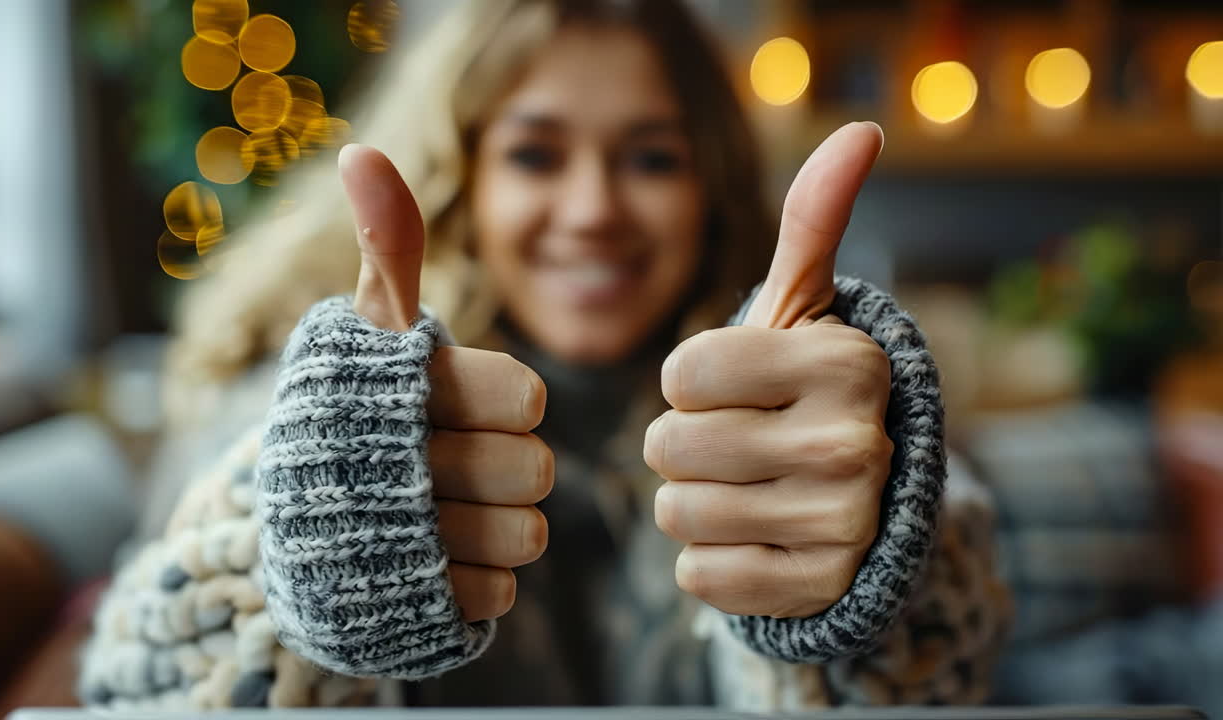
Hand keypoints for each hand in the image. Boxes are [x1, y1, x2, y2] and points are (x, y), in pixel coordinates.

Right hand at [340, 145, 551, 622]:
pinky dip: (477, 580)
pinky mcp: (416, 611)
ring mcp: (406, 550)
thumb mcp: (368, 334)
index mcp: (401, 391)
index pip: (525, 397)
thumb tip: (362, 153)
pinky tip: (433, 559)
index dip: (510, 402)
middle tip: (458, 461)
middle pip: (534, 471)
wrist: (294, 531)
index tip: (473, 403)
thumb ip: (385, 250)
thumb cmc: (352, 412)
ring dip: (499, 525)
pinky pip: (500, 596)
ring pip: (525, 537)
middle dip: (507, 466)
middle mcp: (400, 470)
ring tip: (446, 510)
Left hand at [645, 122, 892, 617]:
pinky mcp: (818, 590)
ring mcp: (843, 525)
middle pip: (669, 444)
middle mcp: (855, 444)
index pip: (681, 374)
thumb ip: (815, 221)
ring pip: (676, 512)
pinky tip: (755, 536)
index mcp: (846, 363)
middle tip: (737, 440)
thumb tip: (861, 131)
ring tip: (747, 487)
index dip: (689, 380)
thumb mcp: (807, 309)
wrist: (864, 500)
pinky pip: (697, 577)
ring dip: (692, 500)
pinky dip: (708, 558)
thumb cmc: (803, 391)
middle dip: (682, 442)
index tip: (735, 385)